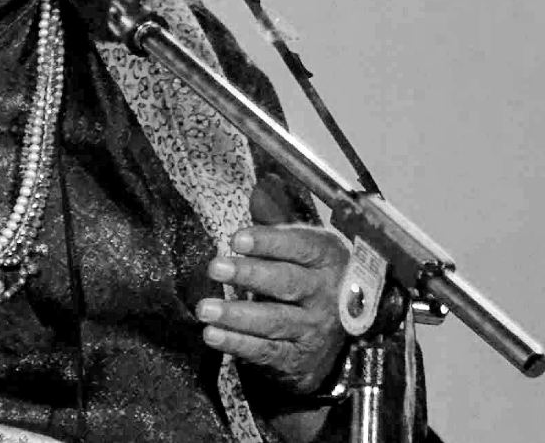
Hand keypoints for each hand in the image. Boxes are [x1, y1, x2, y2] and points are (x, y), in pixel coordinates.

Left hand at [196, 194, 350, 394]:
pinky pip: (267, 352)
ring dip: (236, 315)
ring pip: (275, 320)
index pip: (301, 246)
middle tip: (215, 268)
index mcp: (328, 258)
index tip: (236, 239)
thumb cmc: (313, 279)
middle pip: (287, 282)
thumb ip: (278, 220)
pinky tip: (213, 335)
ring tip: (205, 308)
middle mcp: (326, 294)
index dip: (268, 241)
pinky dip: (239, 344)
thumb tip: (262, 185)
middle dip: (249, 275)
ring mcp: (314, 329)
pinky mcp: (299, 359)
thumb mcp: (305, 248)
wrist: (340, 338)